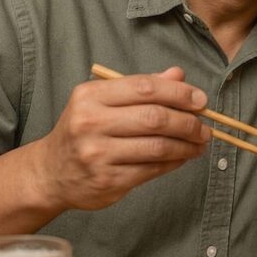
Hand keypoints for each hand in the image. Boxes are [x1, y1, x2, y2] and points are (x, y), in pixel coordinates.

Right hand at [31, 67, 210, 211]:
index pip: (145, 88)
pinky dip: (174, 162)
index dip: (179, 93)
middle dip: (188, 122)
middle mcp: (90, 123)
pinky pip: (152, 169)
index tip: (201, 100)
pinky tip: (183, 157)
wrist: (51, 172)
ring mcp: (97, 154)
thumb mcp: (103, 101)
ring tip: (200, 143)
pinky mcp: (107, 181)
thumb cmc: (85, 130)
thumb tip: (179, 75)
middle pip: (154, 118)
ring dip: (186, 145)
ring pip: (157, 146)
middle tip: (205, 127)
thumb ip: (141, 87)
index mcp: (90, 96)